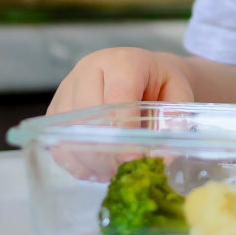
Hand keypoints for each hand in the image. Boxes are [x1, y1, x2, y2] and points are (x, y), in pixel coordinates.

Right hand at [44, 48, 194, 180]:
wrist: (143, 72)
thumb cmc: (160, 84)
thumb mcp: (178, 96)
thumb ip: (175, 123)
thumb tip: (162, 159)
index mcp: (123, 61)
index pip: (117, 96)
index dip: (124, 130)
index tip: (133, 158)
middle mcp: (89, 68)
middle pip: (87, 112)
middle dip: (104, 148)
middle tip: (120, 171)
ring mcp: (68, 86)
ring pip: (68, 127)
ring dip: (88, 157)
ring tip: (110, 173)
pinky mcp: (57, 106)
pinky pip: (57, 137)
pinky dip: (74, 159)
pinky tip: (95, 170)